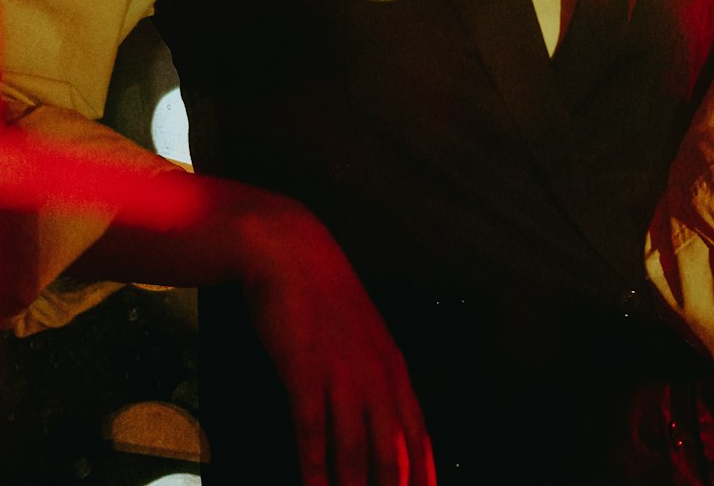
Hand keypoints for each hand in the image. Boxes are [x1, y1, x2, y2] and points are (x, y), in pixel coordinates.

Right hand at [240, 197, 435, 485]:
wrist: (291, 250)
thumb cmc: (323, 296)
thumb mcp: (363, 337)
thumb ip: (376, 380)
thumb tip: (382, 426)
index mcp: (393, 368)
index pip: (419, 439)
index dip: (422, 478)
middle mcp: (375, 374)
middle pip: (392, 453)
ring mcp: (341, 372)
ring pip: (354, 449)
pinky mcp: (305, 368)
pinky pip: (312, 428)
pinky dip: (315, 466)